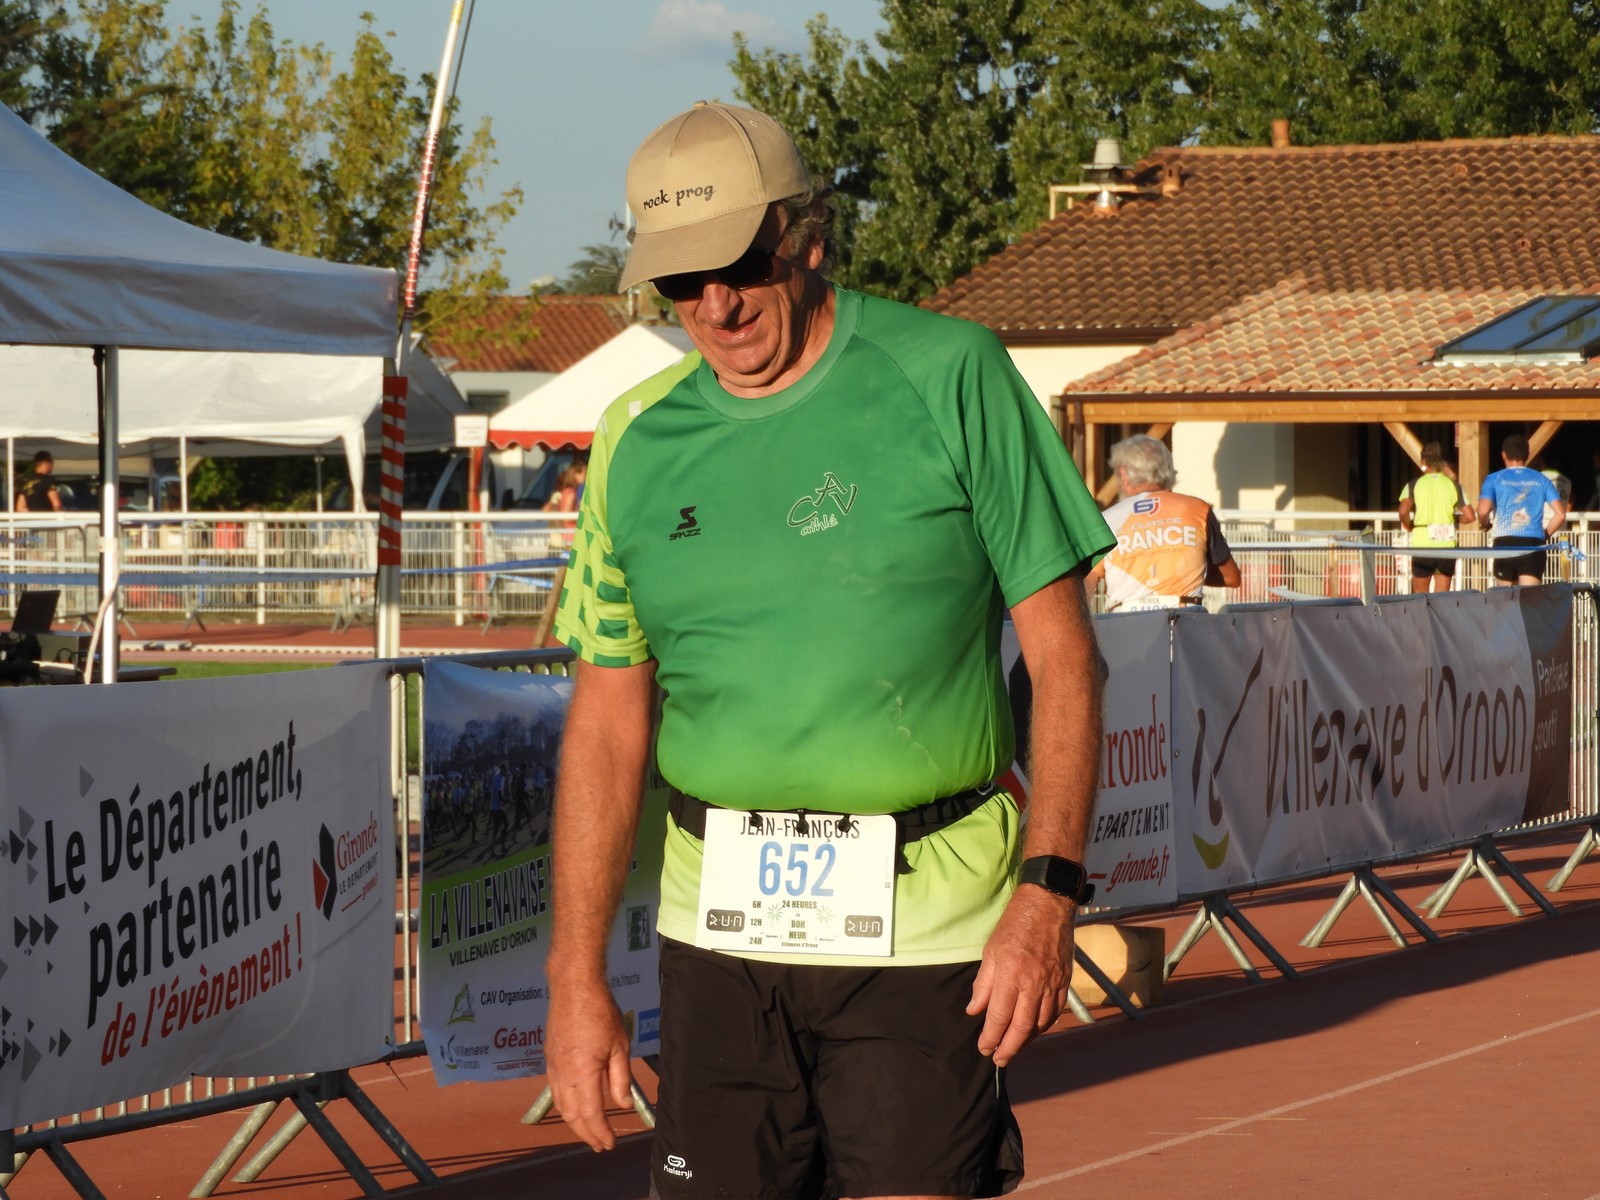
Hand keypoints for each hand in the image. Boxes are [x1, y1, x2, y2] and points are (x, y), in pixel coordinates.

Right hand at [545, 975, 633, 1150]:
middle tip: (600, 1144)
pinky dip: (565, 1105)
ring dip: (574, 1122)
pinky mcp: (549, 1058)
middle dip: (586, 1133)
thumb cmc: (601, 1013)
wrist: (573, 986)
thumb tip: (622, 1105)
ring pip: (560, 1105)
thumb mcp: (619, 1045)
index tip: (609, 1144)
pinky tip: (574, 1105)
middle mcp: (563, 1075)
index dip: (600, 1133)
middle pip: (571, 1116)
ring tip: (589, 1130)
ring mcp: (552, 1067)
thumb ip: (620, 1078)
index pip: (591, 1114)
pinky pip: (554, 1090)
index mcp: (582, 1074)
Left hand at [967, 884, 1077, 1066]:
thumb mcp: (990, 951)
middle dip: (1009, 1048)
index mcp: (1010, 974)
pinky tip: (1034, 1031)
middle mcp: (1032, 983)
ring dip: (1026, 1041)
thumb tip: (974, 1011)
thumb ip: (983, 984)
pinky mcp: (1064, 981)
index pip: (999, 1016)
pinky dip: (1043, 1026)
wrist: (1048, 905)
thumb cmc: (1014, 925)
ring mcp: (1051, 984)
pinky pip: (1054, 1012)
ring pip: (1040, 1023)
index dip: (990, 1037)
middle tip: (999, 1060)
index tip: (983, 1048)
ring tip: (1014, 1049)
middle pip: (1021, 1027)